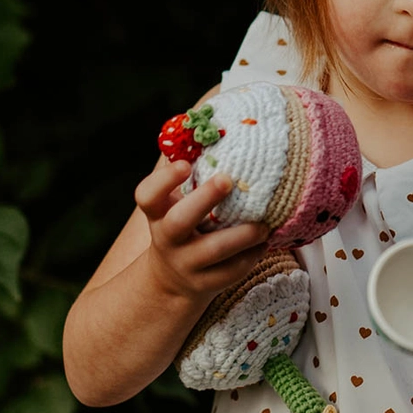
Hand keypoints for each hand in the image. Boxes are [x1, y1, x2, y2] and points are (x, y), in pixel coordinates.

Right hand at [135, 159, 269, 300]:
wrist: (172, 280)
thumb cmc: (184, 224)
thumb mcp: (177, 202)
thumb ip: (193, 175)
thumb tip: (219, 127)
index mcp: (158, 213)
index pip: (147, 196)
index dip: (163, 180)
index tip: (185, 165)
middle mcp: (167, 239)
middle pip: (178, 222)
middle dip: (203, 200)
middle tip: (228, 180)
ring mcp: (185, 264)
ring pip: (212, 251)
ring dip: (241, 236)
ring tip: (264, 224)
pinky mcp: (205, 284)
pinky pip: (231, 272)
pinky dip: (251, 256)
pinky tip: (265, 242)